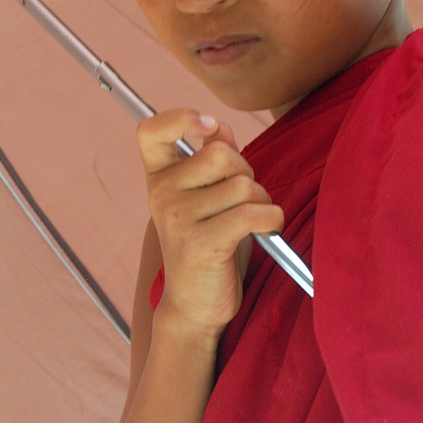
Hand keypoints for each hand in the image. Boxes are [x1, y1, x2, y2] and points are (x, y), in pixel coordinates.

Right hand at [137, 109, 283, 343]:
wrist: (194, 305)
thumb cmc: (207, 245)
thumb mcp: (207, 199)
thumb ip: (211, 162)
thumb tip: (221, 128)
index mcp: (159, 178)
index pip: (152, 131)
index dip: (180, 117)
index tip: (208, 127)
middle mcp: (162, 194)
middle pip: (221, 154)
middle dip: (247, 172)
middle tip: (243, 200)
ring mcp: (178, 219)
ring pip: (243, 185)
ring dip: (261, 201)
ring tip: (251, 222)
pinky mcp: (201, 243)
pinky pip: (252, 213)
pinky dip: (271, 219)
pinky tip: (267, 230)